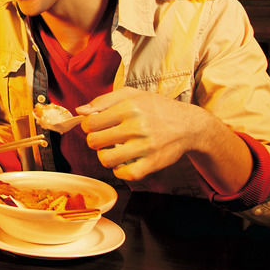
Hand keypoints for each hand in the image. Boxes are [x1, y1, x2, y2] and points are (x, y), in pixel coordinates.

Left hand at [80, 87, 210, 181]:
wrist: (190, 125)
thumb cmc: (157, 108)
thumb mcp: (132, 95)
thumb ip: (103, 100)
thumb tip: (80, 111)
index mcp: (128, 107)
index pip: (90, 123)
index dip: (87, 126)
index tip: (95, 126)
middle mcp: (137, 126)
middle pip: (94, 142)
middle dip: (94, 141)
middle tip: (103, 139)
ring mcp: (145, 146)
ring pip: (106, 159)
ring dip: (105, 156)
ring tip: (112, 150)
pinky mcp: (154, 163)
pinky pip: (126, 174)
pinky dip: (120, 170)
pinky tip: (124, 162)